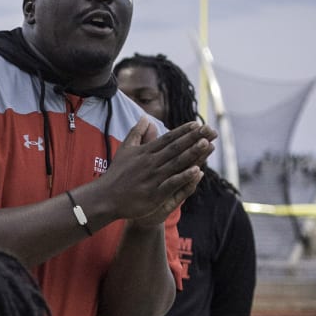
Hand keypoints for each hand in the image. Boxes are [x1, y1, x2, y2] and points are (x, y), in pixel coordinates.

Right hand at [95, 120, 214, 222]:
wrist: (105, 198)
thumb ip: (137, 133)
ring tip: (207, 144)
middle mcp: (150, 163)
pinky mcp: (154, 193)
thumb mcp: (125, 149)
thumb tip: (146, 118)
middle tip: (210, 130)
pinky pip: (171, 183)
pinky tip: (197, 171)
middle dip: (194, 138)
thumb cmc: (116, 174)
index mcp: (145, 152)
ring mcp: (153, 178)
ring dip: (192, 153)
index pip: (167, 139)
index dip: (183, 131)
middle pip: (175, 148)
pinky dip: (184, 177)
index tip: (197, 124)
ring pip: (176, 163)